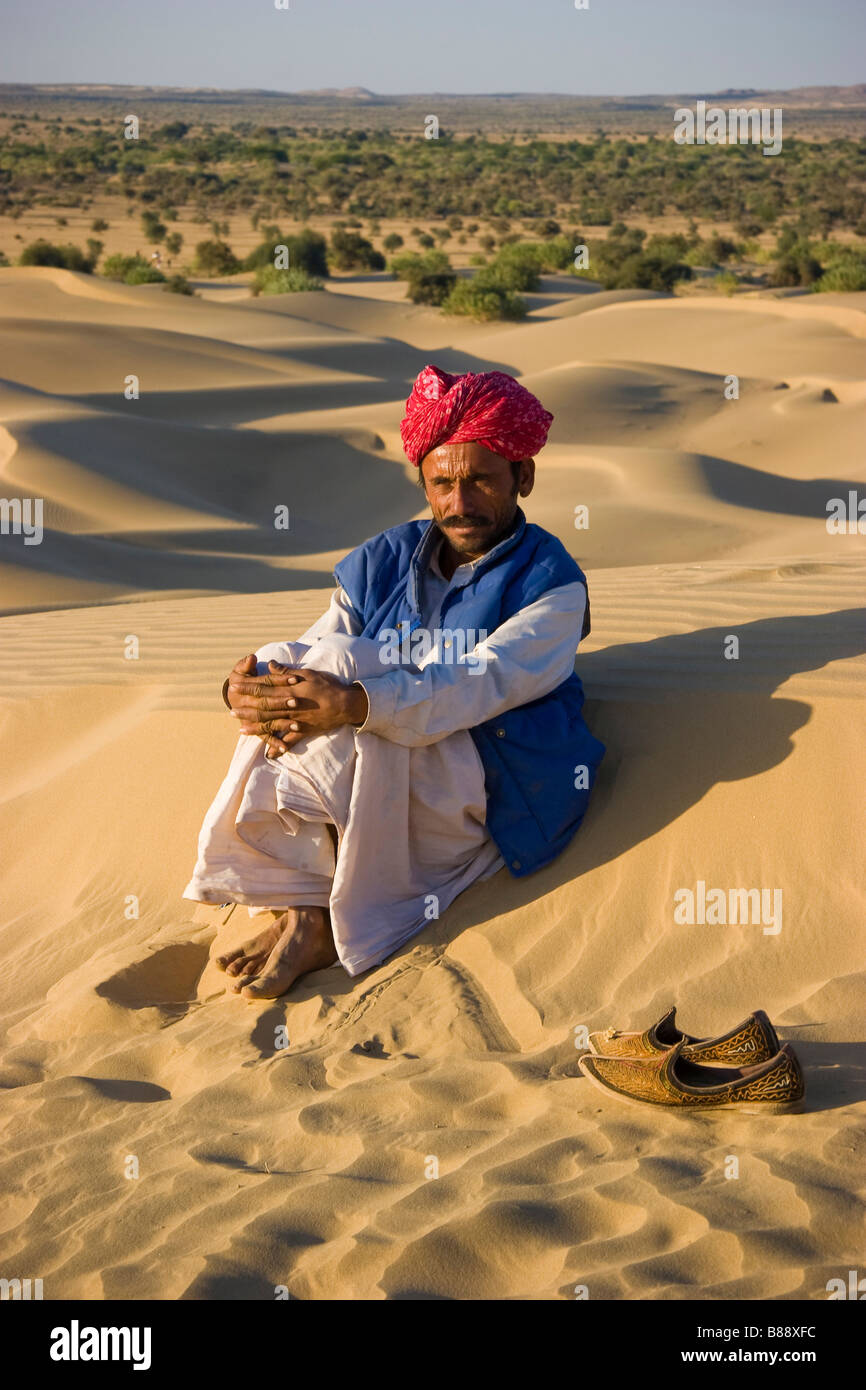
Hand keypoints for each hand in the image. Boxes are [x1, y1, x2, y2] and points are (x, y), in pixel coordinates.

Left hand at [227, 659, 367, 755]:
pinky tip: (269, 755)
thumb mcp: (307, 673)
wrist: (345, 704)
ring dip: (256, 728)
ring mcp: (296, 721)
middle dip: (246, 709)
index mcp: (288, 691)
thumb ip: (286, 672)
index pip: (262, 688)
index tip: (234, 686)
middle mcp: (288, 707)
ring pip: (272, 725)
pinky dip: (279, 747)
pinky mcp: (304, 731)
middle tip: (231, 711)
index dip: (247, 687)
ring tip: (241, 730)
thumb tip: (270, 664)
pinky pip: (289, 741)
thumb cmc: (327, 686)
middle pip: (263, 708)